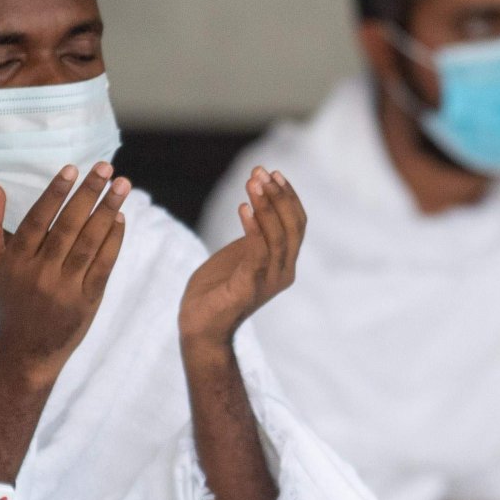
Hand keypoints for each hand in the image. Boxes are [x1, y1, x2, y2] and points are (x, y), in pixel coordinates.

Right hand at [0, 164, 128, 382]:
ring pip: (89, 243)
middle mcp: (40, 273)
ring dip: (107, 211)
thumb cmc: (8, 300)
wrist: (27, 351)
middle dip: (88, 194)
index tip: (72, 169)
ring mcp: (65, 288)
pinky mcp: (87, 301)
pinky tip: (120, 218)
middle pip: (67, 227)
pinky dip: (113, 241)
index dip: (55, 193)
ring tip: (122, 185)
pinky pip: (103, 265)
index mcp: (15, 261)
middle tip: (105, 167)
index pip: (37, 220)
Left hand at [180, 166, 304, 353]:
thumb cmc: (217, 290)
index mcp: (284, 263)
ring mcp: (269, 281)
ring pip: (278, 236)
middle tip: (260, 172)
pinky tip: (242, 207)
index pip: (298, 223)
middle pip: (294, 226)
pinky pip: (257, 252)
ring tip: (252, 182)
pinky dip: (252, 227)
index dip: (289, 196)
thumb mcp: (240, 255)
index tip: (272, 172)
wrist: (201, 327)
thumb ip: (254, 235)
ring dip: (266, 205)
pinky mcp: (249, 287)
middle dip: (279, 195)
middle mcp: (283, 271)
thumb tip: (258, 203)